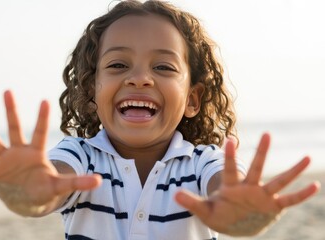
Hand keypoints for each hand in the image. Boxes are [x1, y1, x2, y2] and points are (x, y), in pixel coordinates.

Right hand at [0, 90, 100, 215]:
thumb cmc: (43, 189)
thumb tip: (101, 181)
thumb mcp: (60, 187)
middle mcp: (18, 151)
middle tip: (8, 90)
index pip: (40, 132)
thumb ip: (77, 182)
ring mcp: (4, 160)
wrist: (26, 199)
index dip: (42, 118)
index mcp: (36, 153)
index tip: (44, 100)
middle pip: (15, 128)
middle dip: (12, 111)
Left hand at [175, 133, 320, 235]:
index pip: (230, 169)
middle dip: (262, 153)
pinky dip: (301, 195)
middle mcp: (249, 187)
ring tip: (308, 157)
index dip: (230, 157)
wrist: (232, 223)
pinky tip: (315, 186)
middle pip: (257, 168)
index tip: (229, 140)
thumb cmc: (219, 213)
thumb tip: (174, 195)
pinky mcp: (272, 206)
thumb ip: (191, 202)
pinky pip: (289, 200)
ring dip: (292, 171)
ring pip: (279, 181)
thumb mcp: (204, 210)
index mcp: (231, 187)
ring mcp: (262, 196)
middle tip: (267, 134)